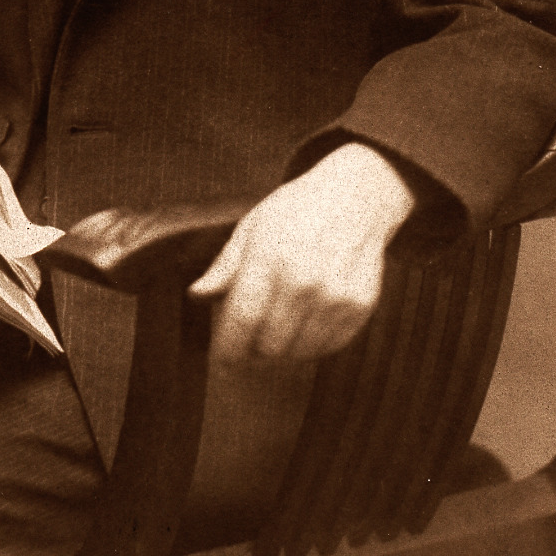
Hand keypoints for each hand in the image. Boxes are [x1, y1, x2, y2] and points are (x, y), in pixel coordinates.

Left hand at [189, 142, 416, 360]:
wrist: (356, 196)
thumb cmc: (296, 211)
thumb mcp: (253, 227)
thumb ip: (225, 265)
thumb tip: (197, 295)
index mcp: (270, 257)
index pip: (242, 321)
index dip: (228, 349)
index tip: (221, 359)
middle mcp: (304, 280)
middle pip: (269, 345)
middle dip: (254, 350)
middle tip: (250, 342)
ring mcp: (335, 295)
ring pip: (299, 352)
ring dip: (284, 349)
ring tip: (279, 329)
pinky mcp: (359, 305)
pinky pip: (328, 346)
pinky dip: (313, 344)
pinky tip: (306, 322)